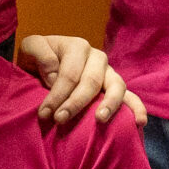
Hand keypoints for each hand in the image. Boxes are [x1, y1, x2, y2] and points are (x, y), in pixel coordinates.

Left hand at [15, 35, 144, 128]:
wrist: (42, 67)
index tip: (44, 114)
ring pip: (116, 86)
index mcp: (77, 46)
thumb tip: (54, 74)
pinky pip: (131, 96)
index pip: (69, 73)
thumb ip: (39, 53)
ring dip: (109, 104)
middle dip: (75, 103)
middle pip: (91, 81)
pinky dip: (137, 108)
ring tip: (100, 120)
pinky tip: (139, 122)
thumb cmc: (36, 59)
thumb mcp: (30, 48)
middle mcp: (97, 58)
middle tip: (60, 120)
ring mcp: (109, 73)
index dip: (57, 94)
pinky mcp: (115, 88)